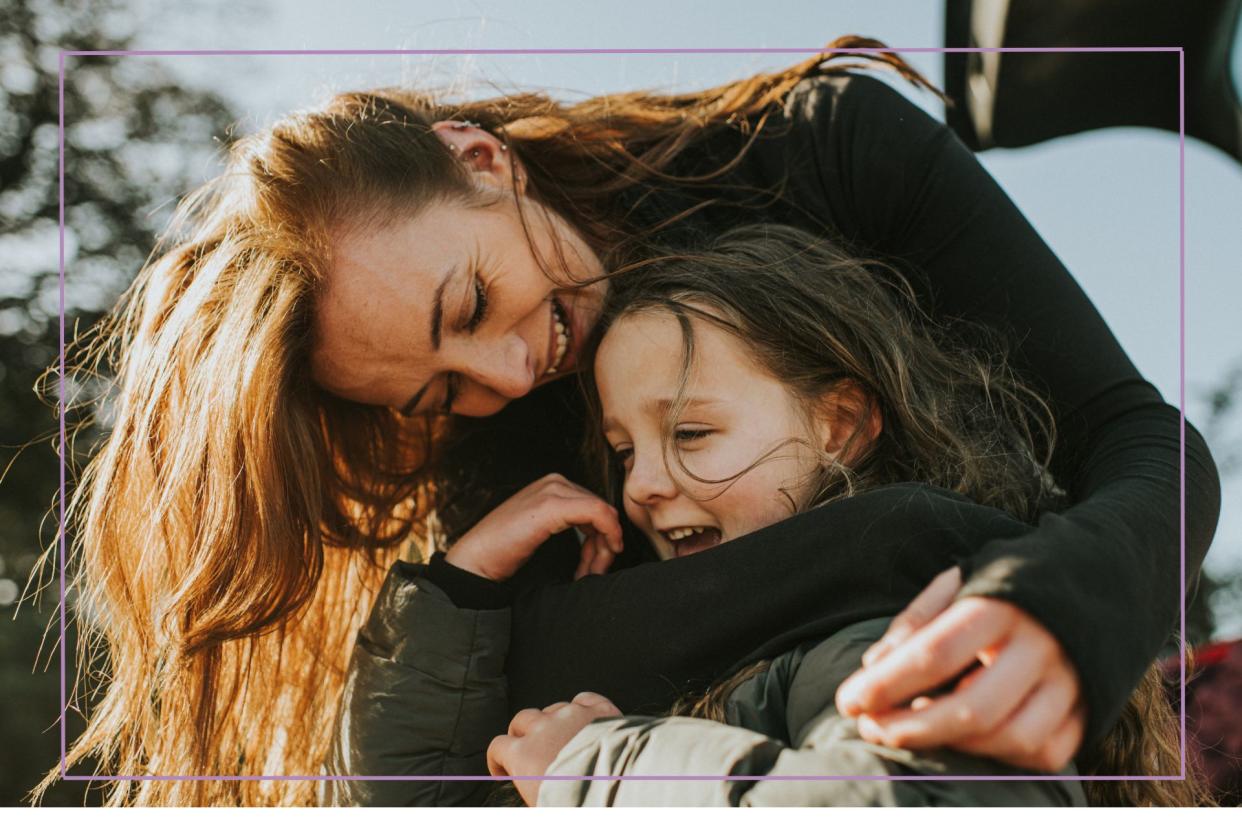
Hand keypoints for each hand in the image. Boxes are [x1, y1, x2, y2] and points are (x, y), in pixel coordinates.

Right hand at [446, 474, 622, 581]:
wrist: (476, 560)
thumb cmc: (505, 551)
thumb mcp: (542, 530)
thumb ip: (568, 524)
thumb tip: (603, 538)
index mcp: (553, 485)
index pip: (595, 507)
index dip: (603, 538)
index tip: (595, 566)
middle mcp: (555, 481)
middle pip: (601, 510)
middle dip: (604, 545)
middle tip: (594, 573)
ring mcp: (553, 490)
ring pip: (603, 514)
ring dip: (604, 548)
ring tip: (588, 574)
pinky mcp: (552, 506)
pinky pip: (598, 514)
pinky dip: (608, 536)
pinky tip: (598, 560)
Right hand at [487, 691, 621, 805]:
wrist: (621, 789)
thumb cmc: (581, 802)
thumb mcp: (543, 806)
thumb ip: (531, 791)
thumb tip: (534, 792)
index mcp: (524, 754)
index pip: (498, 746)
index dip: (498, 759)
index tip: (505, 769)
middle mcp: (544, 728)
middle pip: (522, 720)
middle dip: (522, 734)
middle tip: (531, 750)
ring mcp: (572, 715)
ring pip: (552, 708)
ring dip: (552, 722)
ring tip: (563, 741)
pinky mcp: (599, 710)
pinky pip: (584, 698)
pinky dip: (581, 707)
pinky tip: (584, 719)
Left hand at [834, 567, 1085, 771]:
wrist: (1094, 578)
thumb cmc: (1005, 585)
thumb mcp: (958, 584)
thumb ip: (915, 623)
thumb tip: (873, 669)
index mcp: (1000, 603)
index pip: (934, 653)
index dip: (886, 685)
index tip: (848, 702)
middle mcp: (1040, 644)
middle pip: (973, 709)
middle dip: (911, 729)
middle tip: (871, 729)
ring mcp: (1072, 680)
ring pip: (1012, 738)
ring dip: (954, 747)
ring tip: (915, 731)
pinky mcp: (1091, 708)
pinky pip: (1044, 752)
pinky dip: (1000, 757)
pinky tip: (967, 741)